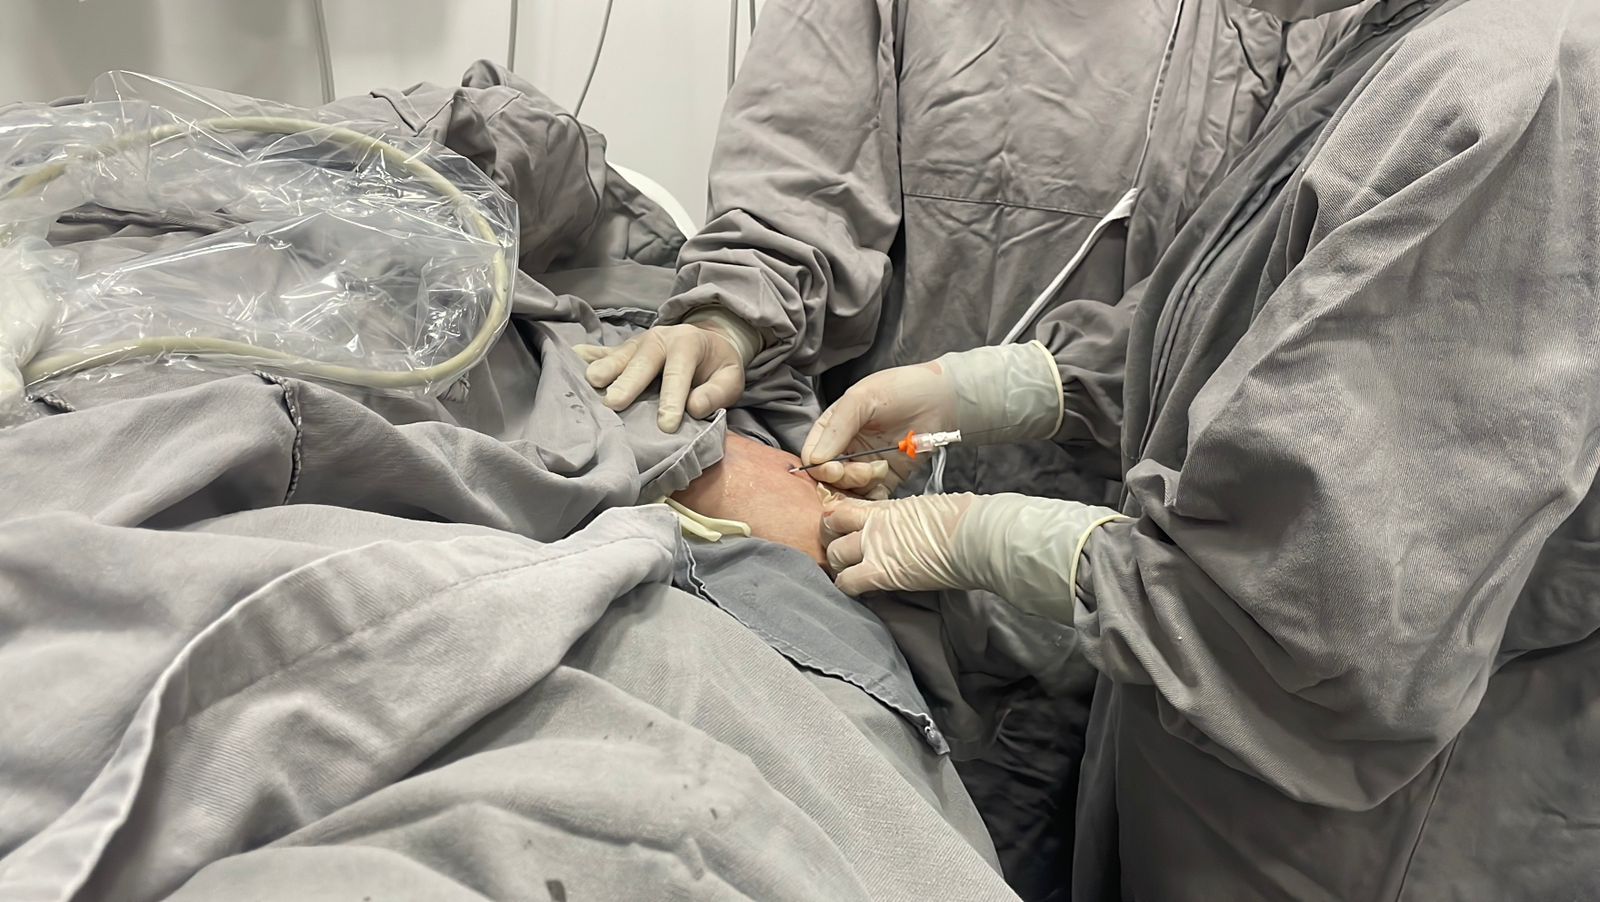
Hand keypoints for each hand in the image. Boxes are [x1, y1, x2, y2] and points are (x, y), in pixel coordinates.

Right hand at [575, 319, 748, 432]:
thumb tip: (695, 406)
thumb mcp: (732, 379)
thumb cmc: (717, 367)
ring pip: (620, 356)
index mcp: (688, 344)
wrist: (709, 343)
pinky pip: (604, 352)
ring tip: (591, 383)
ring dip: (605, 369)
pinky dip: (589, 355)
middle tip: (613, 403)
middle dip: (628, 382)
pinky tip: (572, 357)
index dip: (672, 399)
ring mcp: (638, 342)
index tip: (666, 426)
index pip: (678, 373)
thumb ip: (717, 393)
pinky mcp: (624, 349)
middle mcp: (659, 339)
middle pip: (641, 362)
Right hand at [800, 342, 1066, 496]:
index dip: (819, 467)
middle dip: (844, 477)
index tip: (833, 468)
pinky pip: (870, 498)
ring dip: (860, 485)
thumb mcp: (863, 399)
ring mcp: (864, 465)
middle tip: (866, 468)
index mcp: (833, 428)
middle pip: (828, 477)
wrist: (943, 400)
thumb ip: (837, 428)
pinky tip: (884, 483)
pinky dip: (873, 499)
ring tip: (881, 468)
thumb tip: (815, 461)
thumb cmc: (901, 390)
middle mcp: (845, 449)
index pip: (812, 454)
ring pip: (847, 490)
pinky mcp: (885, 480)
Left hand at [821, 493, 975, 594]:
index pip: (845, 508)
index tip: (845, 533)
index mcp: (887, 507)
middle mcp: (875, 523)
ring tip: (853, 575)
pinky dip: (849, 588)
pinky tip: (861, 591)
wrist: (977, 535)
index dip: (839, 522)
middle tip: (845, 555)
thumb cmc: (965, 520)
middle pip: (830, 527)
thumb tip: (911, 526)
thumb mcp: (928, 509)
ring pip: (834, 555)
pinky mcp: (881, 572)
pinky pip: (847, 582)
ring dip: (840, 567)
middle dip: (833, 541)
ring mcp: (875, 546)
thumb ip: (907, 518)